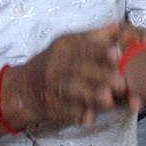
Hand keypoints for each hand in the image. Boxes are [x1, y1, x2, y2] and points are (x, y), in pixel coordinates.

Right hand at [7, 25, 130, 128]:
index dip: (100, 52)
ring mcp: (51, 88)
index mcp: (63, 47)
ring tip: (109, 101)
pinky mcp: (51, 108)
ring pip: (73, 93)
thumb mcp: (70, 44)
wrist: (25, 88)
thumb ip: (96, 37)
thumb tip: (119, 27)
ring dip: (92, 98)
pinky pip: (65, 112)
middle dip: (101, 77)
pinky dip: (78, 116)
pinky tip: (90, 118)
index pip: (82, 48)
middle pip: (79, 70)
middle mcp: (55, 66)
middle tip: (121, 83)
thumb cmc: (55, 63)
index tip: (117, 55)